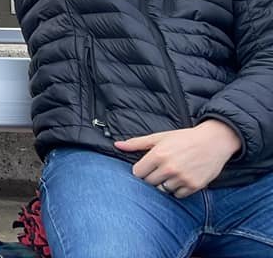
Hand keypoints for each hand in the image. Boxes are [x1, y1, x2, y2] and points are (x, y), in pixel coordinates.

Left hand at [115, 120, 241, 197]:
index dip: (140, 170)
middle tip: (160, 170)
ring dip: (164, 184)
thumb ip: (137, 143)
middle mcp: (169, 168)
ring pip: (163, 190)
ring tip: (171, 173)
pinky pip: (178, 195)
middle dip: (151, 177)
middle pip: (149, 183)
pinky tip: (181, 179)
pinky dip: (177, 189)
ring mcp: (182, 178)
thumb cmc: (184, 138)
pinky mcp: (194, 186)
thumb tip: (117, 145)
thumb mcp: (159, 137)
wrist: (214, 141)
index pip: (137, 173)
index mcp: (158, 154)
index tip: (146, 167)